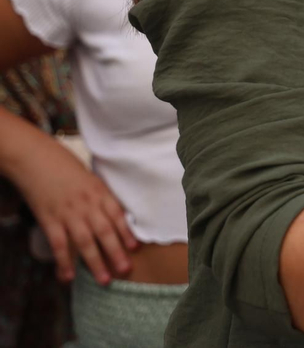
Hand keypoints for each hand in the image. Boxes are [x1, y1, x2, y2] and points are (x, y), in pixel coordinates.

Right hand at [10, 131, 136, 284]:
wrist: (35, 158)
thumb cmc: (62, 166)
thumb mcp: (88, 178)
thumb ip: (98, 196)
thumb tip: (109, 214)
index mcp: (99, 191)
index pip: (117, 215)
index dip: (127, 233)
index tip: (135, 249)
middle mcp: (87, 203)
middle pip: (105, 232)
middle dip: (116, 253)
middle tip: (125, 270)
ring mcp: (68, 213)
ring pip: (85, 241)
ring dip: (95, 262)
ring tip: (104, 280)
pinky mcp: (49, 219)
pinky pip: (59, 244)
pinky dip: (64, 261)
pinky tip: (68, 276)